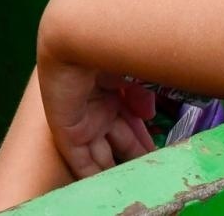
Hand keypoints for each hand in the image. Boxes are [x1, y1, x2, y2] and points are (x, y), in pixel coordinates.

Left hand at [36, 54, 155, 179]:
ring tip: (136, 183)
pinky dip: (95, 175)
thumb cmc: (111, 47)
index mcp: (109, 84)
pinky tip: (109, 186)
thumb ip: (141, 94)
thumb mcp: (134, 71)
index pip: (128, 116)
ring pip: (100, 152)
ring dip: (116, 168)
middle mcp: (94, 103)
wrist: (79, 38)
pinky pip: (81, 161)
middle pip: (117, 137)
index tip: (157, 149)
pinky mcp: (66, 133)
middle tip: (152, 170)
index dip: (142, 134)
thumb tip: (147, 113)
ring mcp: (80, 118)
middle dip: (134, 154)